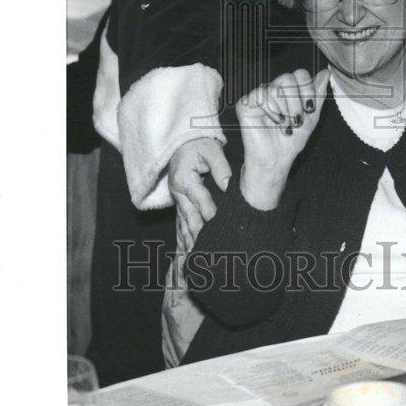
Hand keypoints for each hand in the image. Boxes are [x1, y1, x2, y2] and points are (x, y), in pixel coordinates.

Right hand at [168, 136, 231, 251]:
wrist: (182, 144)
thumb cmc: (198, 145)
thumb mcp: (210, 149)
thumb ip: (220, 167)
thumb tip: (228, 185)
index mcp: (184, 179)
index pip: (201, 200)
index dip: (210, 214)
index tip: (220, 228)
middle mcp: (178, 193)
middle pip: (190, 218)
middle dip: (199, 237)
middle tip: (209, 254)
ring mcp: (177, 201)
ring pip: (183, 226)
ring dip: (190, 243)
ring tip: (198, 261)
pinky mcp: (178, 206)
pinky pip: (180, 226)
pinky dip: (184, 241)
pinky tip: (188, 256)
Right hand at [236, 68, 329, 208]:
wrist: (277, 160)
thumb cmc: (292, 140)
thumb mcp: (311, 117)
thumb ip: (318, 94)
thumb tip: (326, 72)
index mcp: (288, 90)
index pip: (300, 74)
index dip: (307, 90)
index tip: (310, 109)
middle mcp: (273, 89)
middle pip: (288, 78)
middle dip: (296, 102)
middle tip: (297, 119)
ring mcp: (258, 96)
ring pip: (275, 88)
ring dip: (286, 111)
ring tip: (286, 125)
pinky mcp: (245, 104)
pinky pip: (261, 97)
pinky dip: (273, 112)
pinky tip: (274, 123)